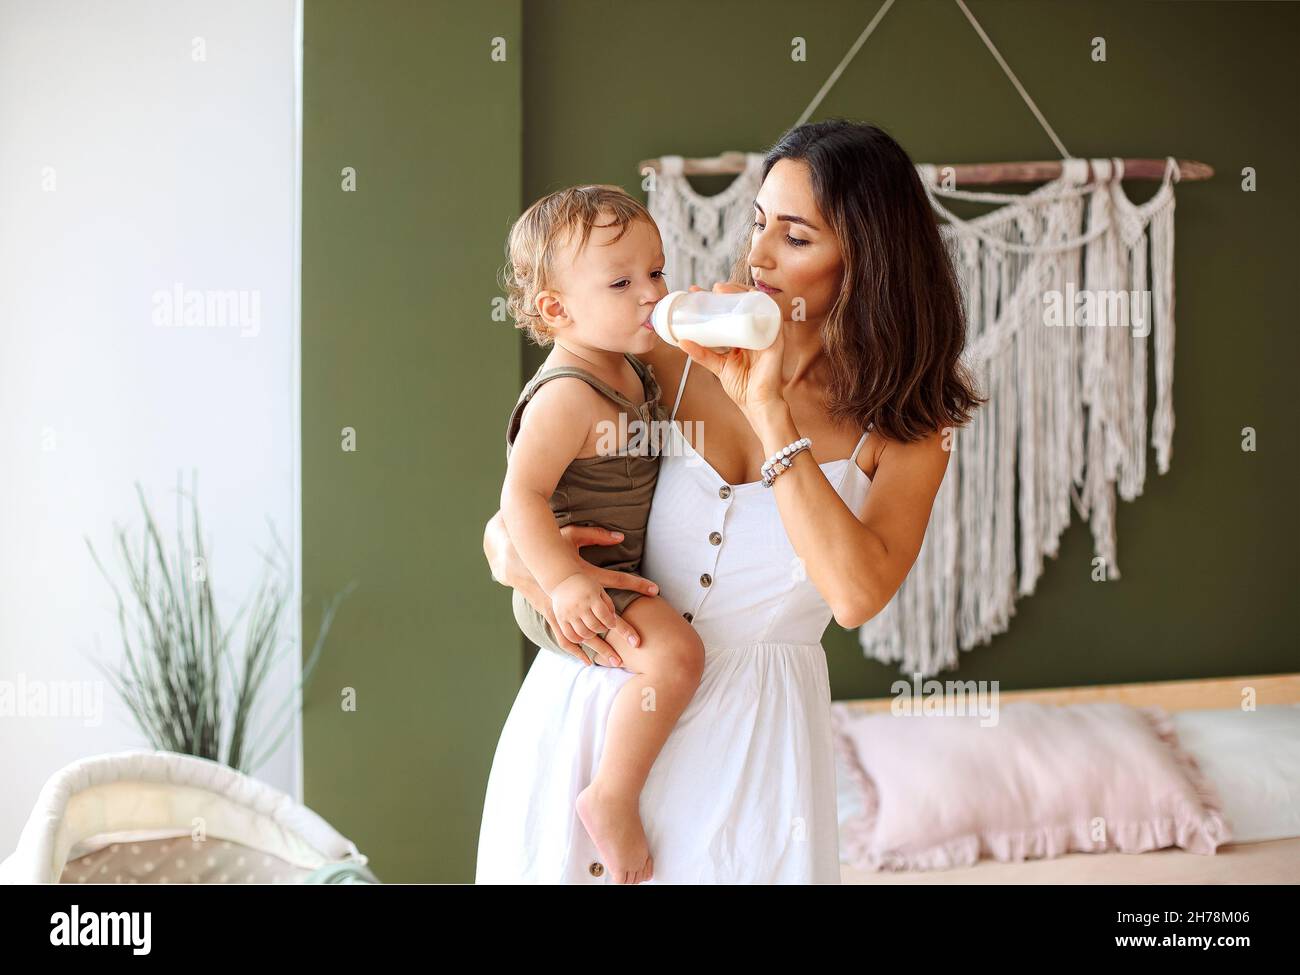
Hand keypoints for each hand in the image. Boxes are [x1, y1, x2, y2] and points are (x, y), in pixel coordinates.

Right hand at [485, 513, 653, 666]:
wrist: (521, 560)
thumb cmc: (551, 548)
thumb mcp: (572, 535)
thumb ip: (597, 535)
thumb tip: (620, 535)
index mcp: (586, 575)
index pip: (617, 580)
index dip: (637, 584)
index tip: (655, 590)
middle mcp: (577, 596)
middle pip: (603, 618)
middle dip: (620, 634)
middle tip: (637, 645)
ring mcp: (564, 609)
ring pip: (585, 634)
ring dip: (600, 648)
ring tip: (615, 662)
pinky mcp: (553, 616)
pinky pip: (566, 637)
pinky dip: (576, 650)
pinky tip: (587, 661)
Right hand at [550, 572, 622, 650]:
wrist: (560, 578)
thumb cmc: (585, 585)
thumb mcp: (599, 588)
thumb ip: (608, 603)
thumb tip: (614, 620)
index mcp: (591, 596)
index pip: (604, 615)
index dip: (611, 623)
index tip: (612, 624)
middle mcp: (580, 605)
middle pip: (594, 626)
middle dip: (602, 629)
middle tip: (603, 627)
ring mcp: (569, 613)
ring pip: (583, 633)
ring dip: (591, 635)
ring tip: (593, 630)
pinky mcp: (560, 618)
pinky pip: (570, 635)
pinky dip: (578, 639)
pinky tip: (582, 636)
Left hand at [680, 283, 785, 419]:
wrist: (757, 403)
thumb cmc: (743, 386)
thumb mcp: (718, 365)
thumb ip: (702, 354)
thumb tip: (682, 342)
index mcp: (743, 335)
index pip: (729, 311)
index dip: (715, 299)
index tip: (696, 293)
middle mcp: (756, 330)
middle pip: (743, 303)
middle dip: (727, 291)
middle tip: (709, 289)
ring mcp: (766, 332)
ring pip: (757, 303)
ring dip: (741, 292)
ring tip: (723, 289)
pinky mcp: (776, 338)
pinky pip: (772, 315)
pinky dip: (760, 303)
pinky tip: (748, 297)